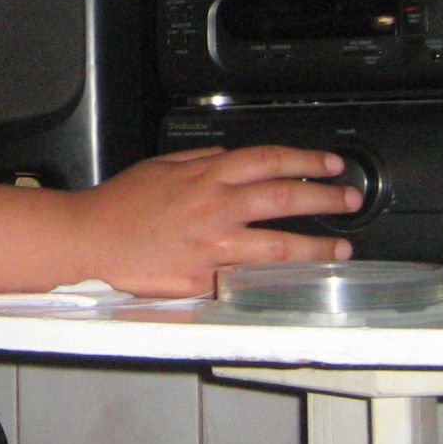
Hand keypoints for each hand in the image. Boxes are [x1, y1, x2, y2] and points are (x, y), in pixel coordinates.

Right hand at [71, 145, 358, 297]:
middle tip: (350, 199)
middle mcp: (216, 208)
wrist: (92, 237)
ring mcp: (213, 246)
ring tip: (340, 248)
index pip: (269, 161)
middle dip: (324, 197)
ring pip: (277, 245)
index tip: (330, 164)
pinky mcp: (204, 278)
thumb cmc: (122, 203)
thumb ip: (200, 163)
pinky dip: (272, 280)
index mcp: (206, 177)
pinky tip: (293, 282)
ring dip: (315, 246)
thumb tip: (230, 161)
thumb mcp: (163, 166)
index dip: (305, 161)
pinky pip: (246, 277)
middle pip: (284, 198)